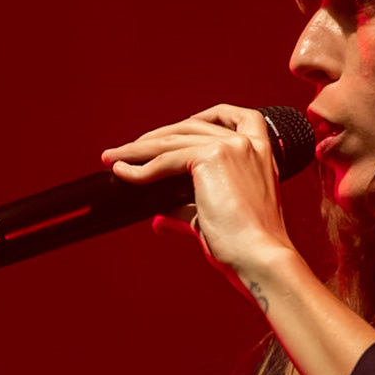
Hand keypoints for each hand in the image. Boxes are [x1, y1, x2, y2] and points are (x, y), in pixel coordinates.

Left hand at [102, 104, 298, 293]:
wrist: (259, 258)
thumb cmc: (245, 246)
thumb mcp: (215, 217)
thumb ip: (188, 210)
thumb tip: (160, 216)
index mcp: (261, 153)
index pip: (236, 117)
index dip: (205, 116)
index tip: (178, 128)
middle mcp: (248, 144)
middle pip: (192, 126)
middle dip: (156, 137)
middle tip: (127, 151)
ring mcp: (231, 146)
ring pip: (172, 140)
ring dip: (137, 149)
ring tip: (113, 158)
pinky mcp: (210, 157)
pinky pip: (165, 159)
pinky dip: (139, 168)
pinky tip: (123, 173)